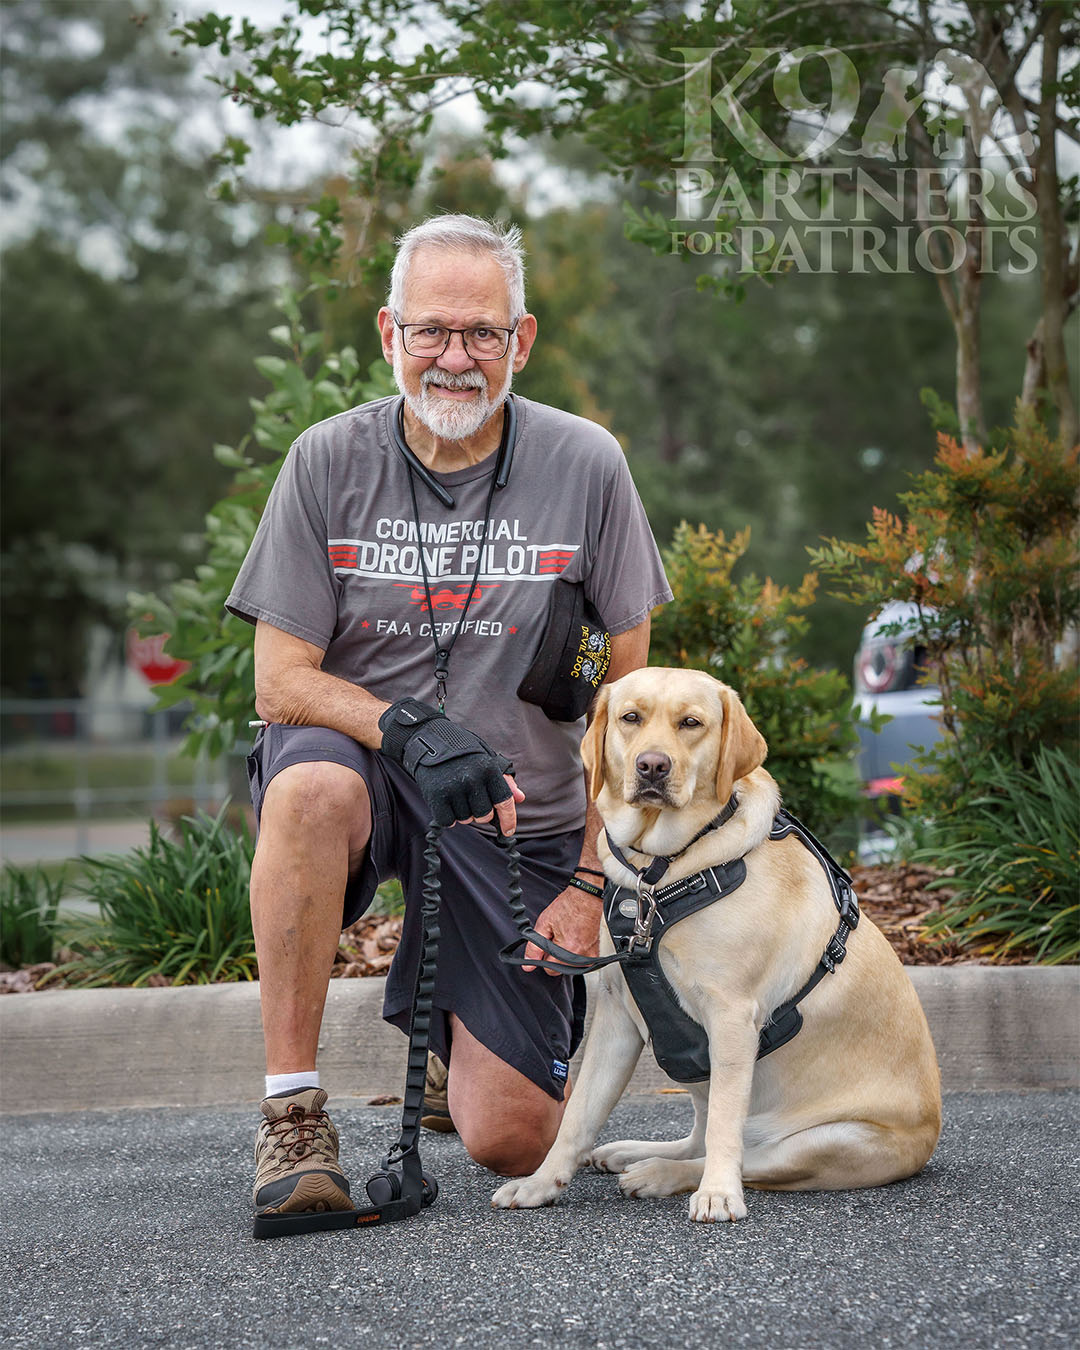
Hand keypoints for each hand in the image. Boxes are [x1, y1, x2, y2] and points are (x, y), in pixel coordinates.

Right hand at [379, 698, 522, 828]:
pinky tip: (446, 802)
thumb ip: (504, 780)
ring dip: (463, 814)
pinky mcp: (436, 796)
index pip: (504, 802)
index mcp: (489, 769)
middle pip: (484, 815)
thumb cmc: (461, 751)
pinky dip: (448, 817)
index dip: (508, 820)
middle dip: (480, 814)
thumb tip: (520, 798)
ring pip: (466, 819)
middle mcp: (473, 779)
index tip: (508, 831)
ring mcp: (454, 788)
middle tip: (472, 801)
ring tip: (456, 796)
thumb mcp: (486, 759)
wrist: (428, 739)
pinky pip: (448, 821)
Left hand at [523, 886, 601, 975]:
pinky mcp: (595, 954)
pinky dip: (574, 953)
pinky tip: (574, 939)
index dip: (544, 955)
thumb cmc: (568, 906)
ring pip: (568, 966)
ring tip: (567, 936)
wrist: (586, 897)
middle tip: (557, 936)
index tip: (548, 942)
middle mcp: (581, 957)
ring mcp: (590, 956)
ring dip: (564, 955)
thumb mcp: (544, 924)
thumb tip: (528, 965)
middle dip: (555, 956)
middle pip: (559, 969)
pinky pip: (578, 962)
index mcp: (568, 950)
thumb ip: (534, 947)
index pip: (549, 968)